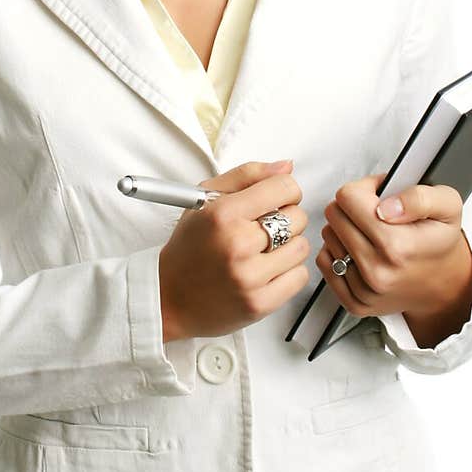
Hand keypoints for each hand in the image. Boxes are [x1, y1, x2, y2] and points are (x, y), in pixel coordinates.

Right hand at [159, 160, 310, 341]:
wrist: (170, 298)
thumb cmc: (188, 248)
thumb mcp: (205, 199)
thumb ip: (247, 176)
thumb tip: (287, 167)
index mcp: (223, 213)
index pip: (284, 188)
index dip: (284, 190)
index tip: (274, 199)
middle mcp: (237, 244)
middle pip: (297, 217)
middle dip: (286, 218)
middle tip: (264, 227)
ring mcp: (250, 277)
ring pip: (301, 247)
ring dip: (288, 246)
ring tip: (263, 250)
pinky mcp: (260, 303)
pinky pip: (300, 277)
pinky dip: (288, 272)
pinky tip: (267, 270)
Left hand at [318, 173, 471, 322]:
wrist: (445, 285)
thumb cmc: (440, 242)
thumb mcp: (447, 206)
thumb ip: (418, 197)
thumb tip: (386, 206)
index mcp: (396, 245)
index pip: (347, 197)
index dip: (364, 189)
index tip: (378, 196)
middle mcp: (377, 271)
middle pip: (334, 215)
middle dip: (352, 207)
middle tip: (375, 214)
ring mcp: (364, 290)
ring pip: (328, 236)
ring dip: (345, 229)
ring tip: (371, 233)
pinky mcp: (354, 302)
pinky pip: (324, 262)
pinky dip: (338, 252)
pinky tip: (360, 251)